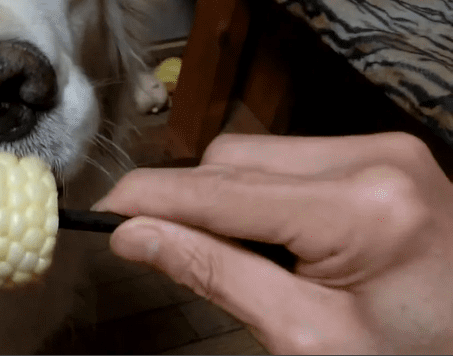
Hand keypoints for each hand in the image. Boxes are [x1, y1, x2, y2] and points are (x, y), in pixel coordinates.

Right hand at [94, 132, 452, 353]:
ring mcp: (386, 150)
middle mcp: (377, 157)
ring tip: (242, 259)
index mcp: (363, 208)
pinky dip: (264, 196)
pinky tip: (276, 241)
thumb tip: (135, 235)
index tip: (101, 214)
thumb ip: (215, 275)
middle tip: (165, 253)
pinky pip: (292, 160)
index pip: (222, 189)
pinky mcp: (386, 155)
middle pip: (235, 158)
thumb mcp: (306, 337)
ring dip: (226, 199)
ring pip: (258, 153)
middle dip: (191, 203)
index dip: (149, 199)